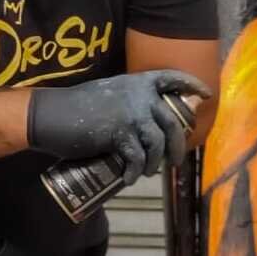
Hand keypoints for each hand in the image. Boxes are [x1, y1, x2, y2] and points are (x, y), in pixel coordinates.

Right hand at [27, 70, 211, 184]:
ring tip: (150, 171)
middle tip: (176, 161)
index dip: (191, 85)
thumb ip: (129, 100)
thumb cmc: (78, 105)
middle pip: (171, 122)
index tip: (205, 96)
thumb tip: (147, 120)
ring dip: (157, 162)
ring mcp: (130, 114)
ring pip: (158, 143)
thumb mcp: (110, 93)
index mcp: (137, 82)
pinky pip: (138, 157)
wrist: (51, 114)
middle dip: (178, 145)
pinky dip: (136, 171)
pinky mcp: (119, 134)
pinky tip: (131, 178)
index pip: (171, 78)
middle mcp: (138, 96)